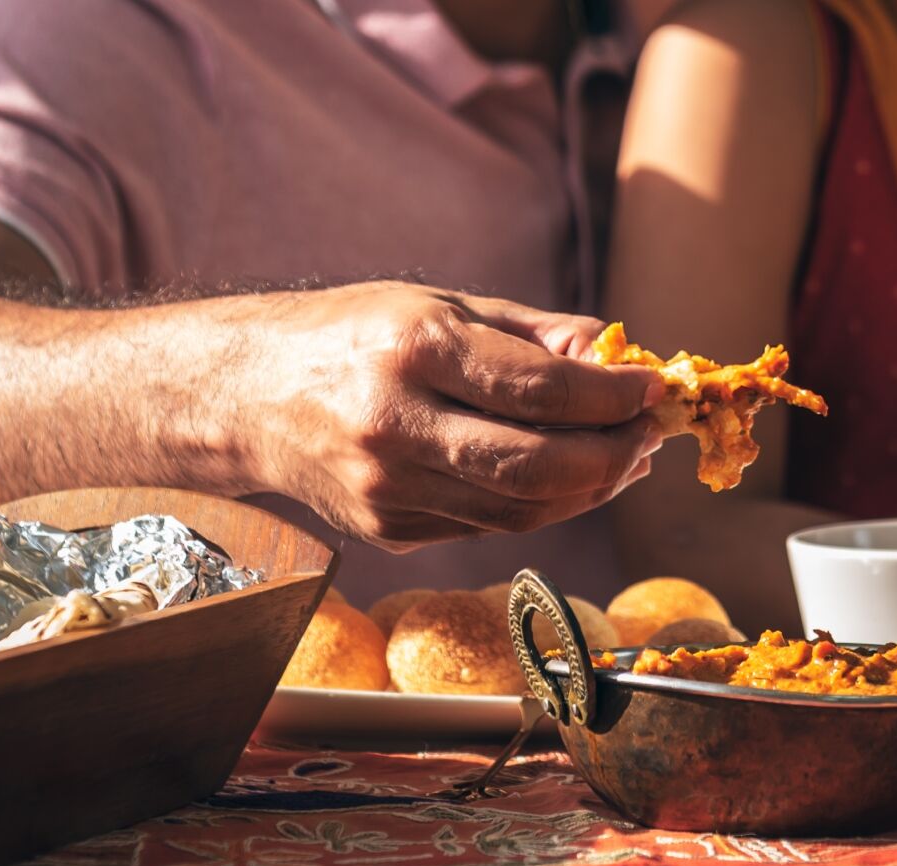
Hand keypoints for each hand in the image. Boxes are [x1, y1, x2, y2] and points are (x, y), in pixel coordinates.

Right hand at [234, 282, 664, 550]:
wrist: (244, 397)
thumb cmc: (352, 337)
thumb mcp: (439, 305)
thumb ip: (533, 335)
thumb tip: (618, 356)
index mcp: (414, 350)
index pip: (542, 390)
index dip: (613, 396)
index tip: (653, 388)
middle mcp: (397, 425)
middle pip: (539, 467)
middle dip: (614, 455)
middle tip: (649, 434)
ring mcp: (389, 489)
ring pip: (523, 512)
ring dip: (590, 489)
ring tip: (621, 458)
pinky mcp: (389, 529)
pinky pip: (488, 526)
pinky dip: (542, 505)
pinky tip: (567, 477)